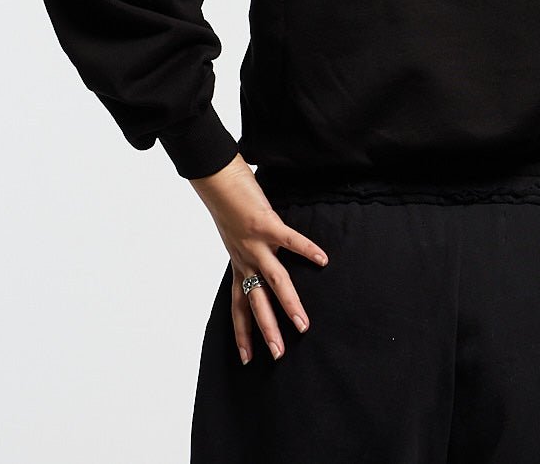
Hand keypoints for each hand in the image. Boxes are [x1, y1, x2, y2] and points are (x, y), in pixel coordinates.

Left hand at [189, 154, 329, 363]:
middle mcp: (245, 258)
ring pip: (273, 281)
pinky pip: (290, 240)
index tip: (245, 359)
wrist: (216, 180)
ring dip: (288, 305)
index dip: (242, 332)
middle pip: (256, 302)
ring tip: (302, 325)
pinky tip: (323, 259)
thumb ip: (251, 249)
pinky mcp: (266, 223)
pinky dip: (307, 249)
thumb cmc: (228, 204)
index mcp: (238, 263)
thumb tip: (267, 256)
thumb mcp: (236, 234)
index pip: (238, 305)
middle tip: (277, 356)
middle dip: (267, 330)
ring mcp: (255, 243)